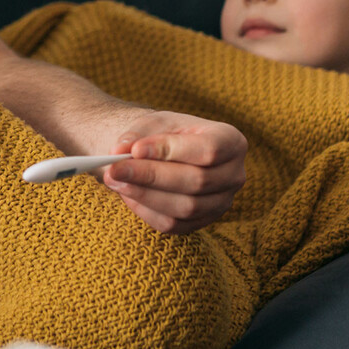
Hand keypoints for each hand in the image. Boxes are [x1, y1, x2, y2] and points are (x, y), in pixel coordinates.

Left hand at [97, 109, 247, 233]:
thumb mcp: (153, 124)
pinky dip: (146, 210)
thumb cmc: (164, 133)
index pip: (209, 149)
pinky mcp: (202, 222)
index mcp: (231, 141)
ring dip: (144, 195)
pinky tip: (126, 194)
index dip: (172, 151)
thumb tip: (119, 151)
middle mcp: (234, 174)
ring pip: (186, 207)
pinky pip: (174, 224)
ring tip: (114, 180)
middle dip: (151, 176)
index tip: (135, 149)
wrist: (167, 153)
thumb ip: (137, 135)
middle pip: (197, 181)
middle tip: (115, 168)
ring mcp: (221, 202)